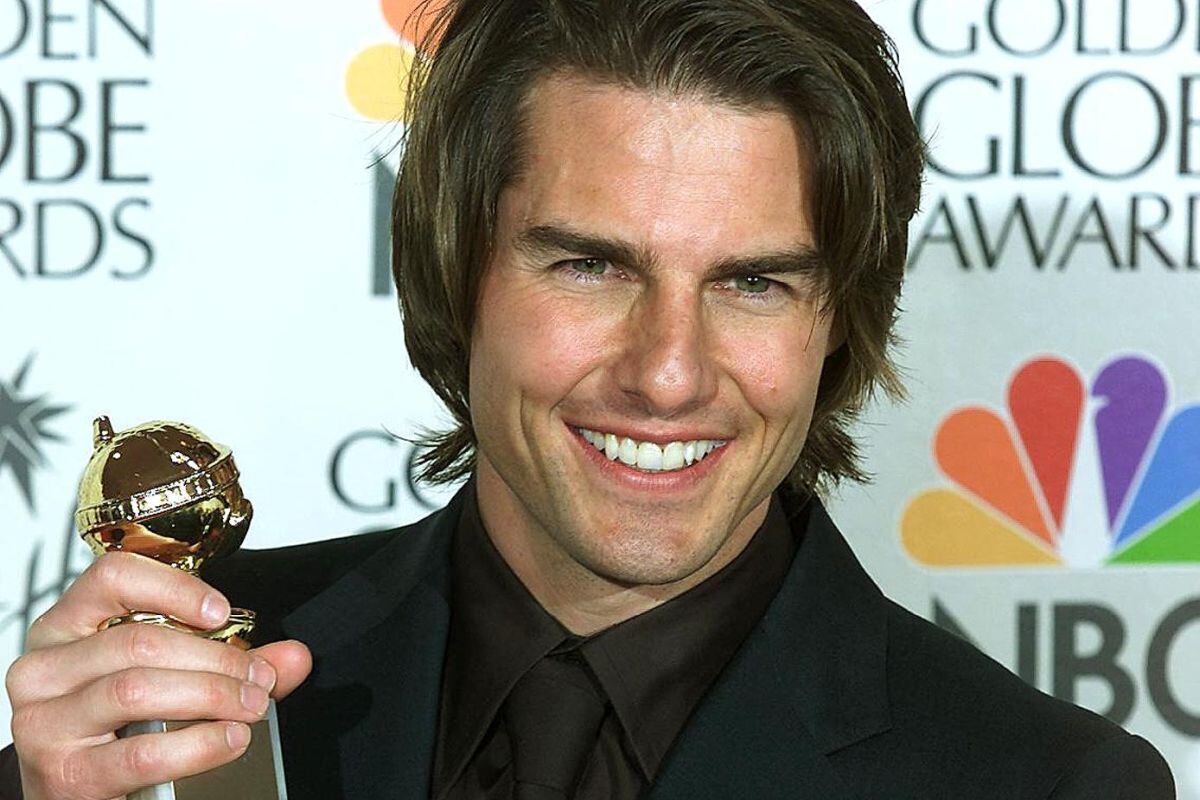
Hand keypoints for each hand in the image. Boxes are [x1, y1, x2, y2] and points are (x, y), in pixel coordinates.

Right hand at [5, 552, 311, 799]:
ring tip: (252, 706)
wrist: (68, 792)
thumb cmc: (111, 725)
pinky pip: (141, 752)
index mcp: (65, 627)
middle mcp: (45, 668)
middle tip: (260, 677)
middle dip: (217, 658)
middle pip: (139, 640)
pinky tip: (230, 739)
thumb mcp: (160, 676)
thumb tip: (294, 657)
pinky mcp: (64, 774)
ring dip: (212, 695)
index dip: (176, 588)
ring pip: (137, 689)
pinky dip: (199, 744)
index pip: (113, 576)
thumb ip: (228, 662)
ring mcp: (45, 722)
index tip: (222, 612)